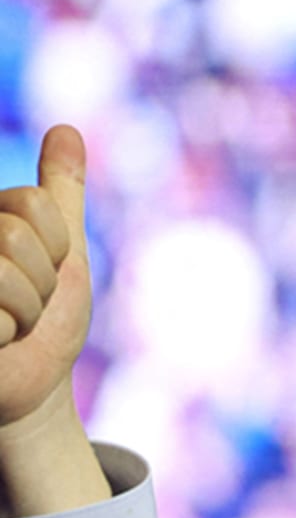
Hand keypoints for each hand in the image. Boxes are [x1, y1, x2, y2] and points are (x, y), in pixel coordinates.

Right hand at [0, 124, 106, 517]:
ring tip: (9, 325)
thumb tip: (66, 129)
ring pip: (4, 271)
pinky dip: (5, 332)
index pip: (32, 203)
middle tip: (26, 305)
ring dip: (24, 311)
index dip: (56, 245)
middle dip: (38, 281)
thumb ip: (59, 191)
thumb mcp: (64, 251)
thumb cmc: (46, 322)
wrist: (33, 388)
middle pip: (16, 233)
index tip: (44, 271)